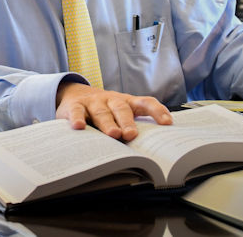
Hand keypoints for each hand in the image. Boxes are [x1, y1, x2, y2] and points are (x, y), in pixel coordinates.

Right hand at [55, 82, 171, 140]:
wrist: (75, 94)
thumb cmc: (104, 110)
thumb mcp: (119, 113)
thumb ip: (131, 125)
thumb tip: (151, 149)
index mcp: (126, 102)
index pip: (145, 103)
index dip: (157, 111)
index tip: (167, 123)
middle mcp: (111, 99)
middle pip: (121, 109)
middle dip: (127, 122)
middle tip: (131, 135)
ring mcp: (93, 102)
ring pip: (101, 111)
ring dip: (108, 123)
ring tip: (113, 134)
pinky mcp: (75, 105)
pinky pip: (77, 111)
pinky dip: (77, 118)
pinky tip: (79, 127)